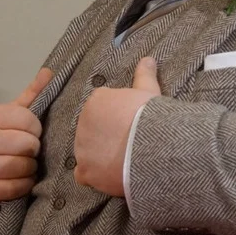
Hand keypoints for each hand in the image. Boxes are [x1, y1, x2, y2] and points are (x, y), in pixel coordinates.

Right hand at [0, 67, 52, 202]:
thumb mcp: (10, 112)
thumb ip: (32, 94)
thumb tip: (49, 72)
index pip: (29, 121)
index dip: (35, 128)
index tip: (30, 131)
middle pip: (28, 145)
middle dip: (33, 147)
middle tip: (27, 148)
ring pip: (24, 167)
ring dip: (30, 167)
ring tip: (24, 161)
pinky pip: (18, 188)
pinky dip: (24, 184)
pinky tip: (20, 177)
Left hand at [74, 57, 160, 196]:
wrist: (153, 148)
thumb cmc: (151, 117)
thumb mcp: (149, 91)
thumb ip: (144, 75)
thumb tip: (148, 59)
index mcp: (95, 101)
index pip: (100, 108)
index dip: (115, 117)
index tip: (129, 123)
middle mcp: (82, 123)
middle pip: (92, 130)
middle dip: (105, 135)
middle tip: (127, 142)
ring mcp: (82, 148)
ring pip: (87, 151)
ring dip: (99, 155)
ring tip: (122, 160)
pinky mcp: (86, 171)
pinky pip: (83, 174)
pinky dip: (93, 175)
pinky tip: (108, 174)